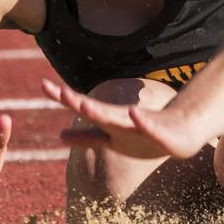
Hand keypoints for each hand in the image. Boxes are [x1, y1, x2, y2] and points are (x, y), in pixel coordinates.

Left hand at [42, 79, 208, 158]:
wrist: (180, 135)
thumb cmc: (142, 136)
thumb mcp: (110, 139)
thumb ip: (86, 137)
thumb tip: (59, 136)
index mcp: (108, 121)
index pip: (81, 107)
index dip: (62, 97)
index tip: (43, 84)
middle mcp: (120, 121)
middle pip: (95, 111)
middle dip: (77, 102)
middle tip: (58, 92)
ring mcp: (139, 126)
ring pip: (117, 120)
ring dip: (101, 112)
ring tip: (84, 105)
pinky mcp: (160, 133)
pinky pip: (149, 128)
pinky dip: (141, 121)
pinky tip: (133, 114)